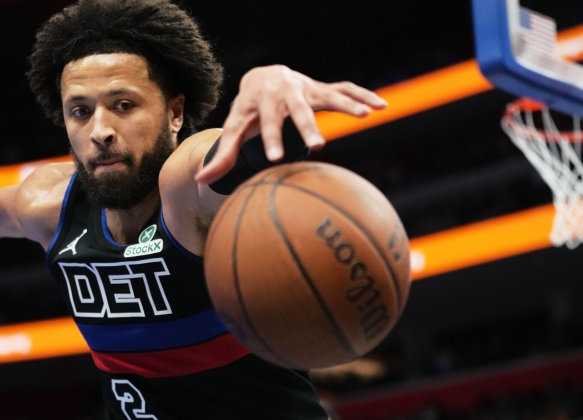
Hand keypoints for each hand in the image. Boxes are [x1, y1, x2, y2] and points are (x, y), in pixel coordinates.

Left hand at [195, 65, 385, 183]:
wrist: (263, 77)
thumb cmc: (248, 109)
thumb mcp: (235, 127)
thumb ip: (223, 154)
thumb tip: (201, 180)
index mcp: (263, 102)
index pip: (266, 123)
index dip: (270, 140)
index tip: (275, 159)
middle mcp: (287, 92)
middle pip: (298, 110)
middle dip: (308, 127)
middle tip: (318, 146)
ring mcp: (308, 88)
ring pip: (328, 94)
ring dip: (347, 104)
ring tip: (366, 115)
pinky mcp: (323, 88)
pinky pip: (346, 89)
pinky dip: (363, 95)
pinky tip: (381, 107)